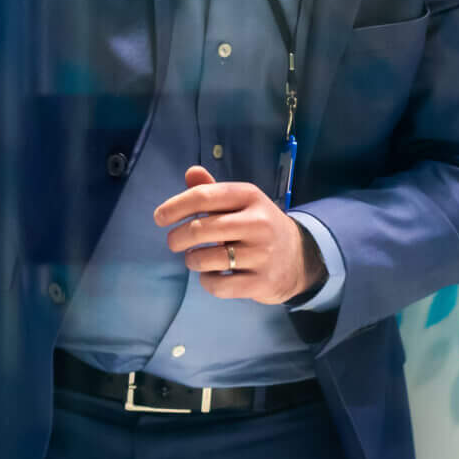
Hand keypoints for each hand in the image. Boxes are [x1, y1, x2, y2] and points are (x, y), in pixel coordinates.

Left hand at [154, 166, 325, 305]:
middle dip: (177, 238)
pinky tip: (211, 275)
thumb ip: (212, 190)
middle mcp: (258, 222)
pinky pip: (218, 285)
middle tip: (174, 242)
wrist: (299, 258)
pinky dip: (207, 282)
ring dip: (191, 260)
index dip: (175, 206)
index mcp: (250, 196)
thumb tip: (190, 172)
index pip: (204, 196)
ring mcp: (262, 254)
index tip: (159, 218)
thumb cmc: (258, 225)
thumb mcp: (241, 203)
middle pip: (201, 229)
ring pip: (207, 259)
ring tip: (194, 258)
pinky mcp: (261, 282)